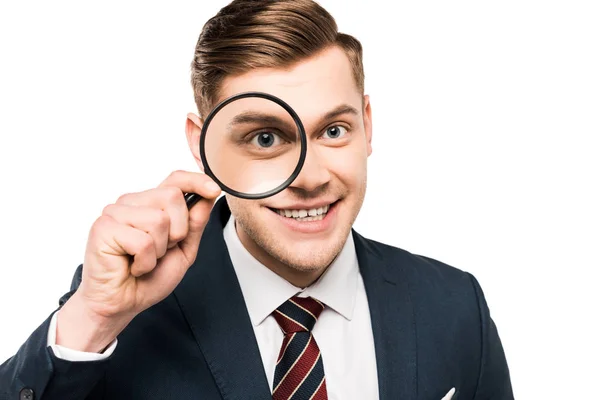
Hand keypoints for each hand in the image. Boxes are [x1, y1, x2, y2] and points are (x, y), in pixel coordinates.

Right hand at [56, 171, 220, 351]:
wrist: (122, 304)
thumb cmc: (148, 278)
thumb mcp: (184, 249)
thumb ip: (195, 223)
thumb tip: (209, 195)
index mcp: (150, 204)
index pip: (175, 179)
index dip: (196, 180)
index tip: (214, 190)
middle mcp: (131, 202)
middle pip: (172, 197)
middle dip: (178, 231)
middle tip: (160, 251)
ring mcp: (115, 213)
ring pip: (159, 219)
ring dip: (159, 250)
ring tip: (144, 260)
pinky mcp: (104, 228)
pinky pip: (143, 241)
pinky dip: (145, 262)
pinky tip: (133, 267)